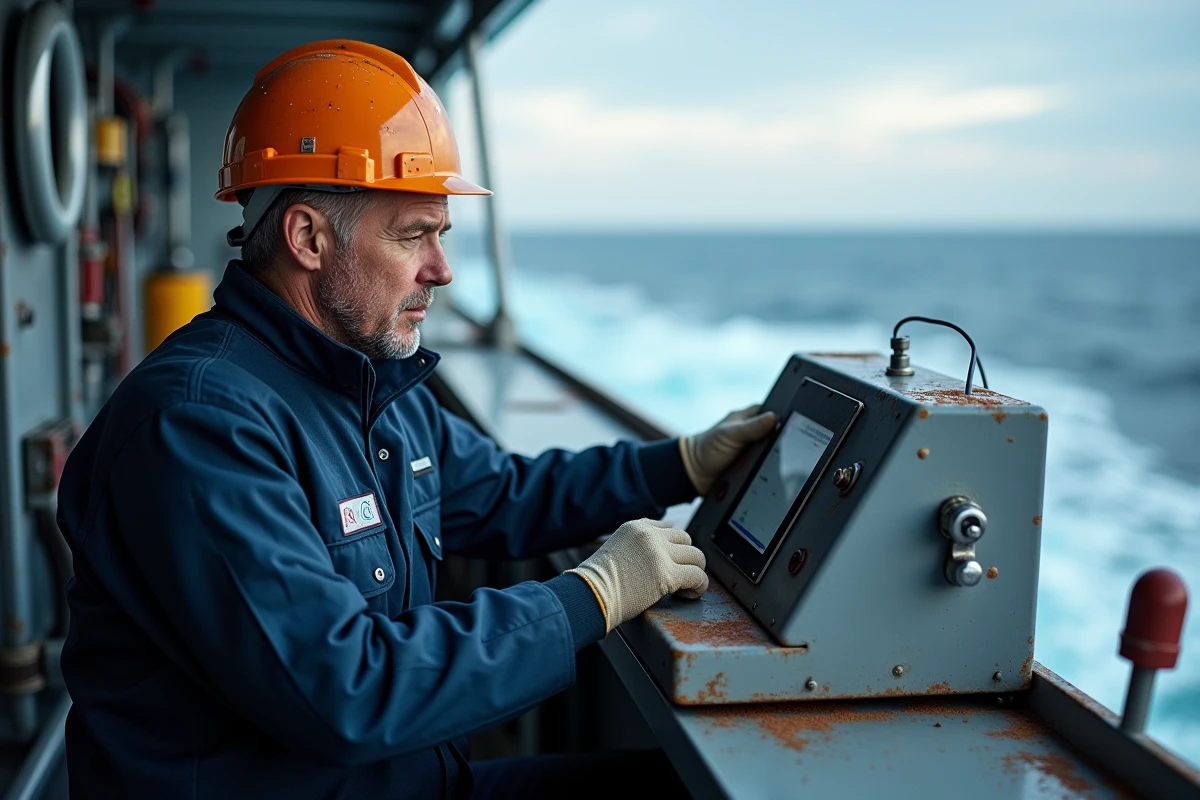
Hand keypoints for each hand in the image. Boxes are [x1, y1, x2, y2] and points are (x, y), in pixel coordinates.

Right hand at [566, 519, 707, 632]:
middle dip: (685, 558)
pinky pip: (698, 576)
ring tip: (685, 587)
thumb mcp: (615, 550)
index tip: (671, 562)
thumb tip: (656, 559)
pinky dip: (698, 587)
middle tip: (679, 576)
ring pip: (696, 556)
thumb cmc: (597, 582)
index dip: (673, 548)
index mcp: (636, 527)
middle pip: (686, 539)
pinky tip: (688, 595)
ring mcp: (660, 553)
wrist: (588, 594)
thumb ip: (636, 546)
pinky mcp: (667, 574)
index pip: (669, 528)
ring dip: (695, 571)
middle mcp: (650, 535)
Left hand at [679, 405, 776, 494]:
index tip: (783, 428)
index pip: (774, 413)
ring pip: (773, 453)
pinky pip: (766, 468)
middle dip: (775, 443)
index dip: (781, 420)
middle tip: (767, 448)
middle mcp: (755, 433)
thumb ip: (751, 426)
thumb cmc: (708, 447)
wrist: (695, 473)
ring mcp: (756, 450)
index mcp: (751, 417)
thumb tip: (773, 417)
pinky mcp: (754, 466)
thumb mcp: (730, 434)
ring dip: (769, 459)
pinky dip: (763, 470)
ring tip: (757, 461)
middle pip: (776, 435)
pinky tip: (757, 471)